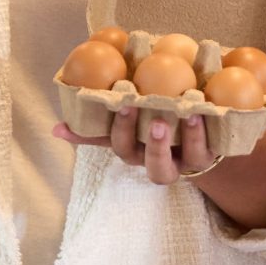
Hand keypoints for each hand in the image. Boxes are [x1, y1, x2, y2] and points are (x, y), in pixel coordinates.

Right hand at [54, 103, 222, 185]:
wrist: (198, 141)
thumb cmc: (152, 129)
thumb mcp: (126, 129)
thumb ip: (96, 129)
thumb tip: (56, 129)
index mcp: (136, 153)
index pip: (120, 146)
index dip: (118, 128)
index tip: (119, 101)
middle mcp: (159, 163)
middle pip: (152, 162)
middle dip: (153, 143)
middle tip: (154, 119)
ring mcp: (187, 162)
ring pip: (188, 160)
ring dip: (187, 138)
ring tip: (188, 114)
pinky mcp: (209, 156)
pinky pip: (209, 149)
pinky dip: (206, 134)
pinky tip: (203, 113)